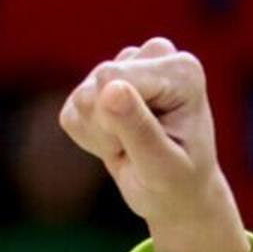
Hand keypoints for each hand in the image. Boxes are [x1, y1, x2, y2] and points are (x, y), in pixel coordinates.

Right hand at [57, 38, 250, 251]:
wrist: (177, 195)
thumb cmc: (179, 183)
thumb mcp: (163, 166)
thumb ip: (139, 128)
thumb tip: (110, 88)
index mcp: (181, 70)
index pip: (112, 78)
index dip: (114, 123)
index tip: (149, 146)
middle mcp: (157, 56)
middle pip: (93, 87)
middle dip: (106, 130)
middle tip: (140, 151)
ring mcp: (128, 66)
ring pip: (80, 100)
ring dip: (100, 136)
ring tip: (134, 147)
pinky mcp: (102, 85)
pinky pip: (71, 113)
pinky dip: (90, 138)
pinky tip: (120, 143)